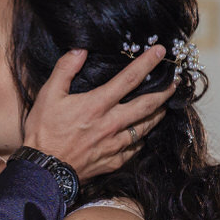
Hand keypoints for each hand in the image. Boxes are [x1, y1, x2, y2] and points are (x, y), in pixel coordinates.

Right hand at [21, 47, 172, 180]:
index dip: (147, 64)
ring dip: (157, 115)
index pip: (129, 79)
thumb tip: (80, 50)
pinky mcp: (112, 161)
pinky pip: (134, 149)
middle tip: (175, 83)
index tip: (161, 53)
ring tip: (164, 107)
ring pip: (145, 127)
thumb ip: (65, 69)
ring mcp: (114, 144)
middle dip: (164, 91)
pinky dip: (141, 140)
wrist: (43, 170)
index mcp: (97, 104)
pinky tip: (143, 136)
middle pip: (147, 105)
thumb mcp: (48, 95)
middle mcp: (111, 123)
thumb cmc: (44, 132)